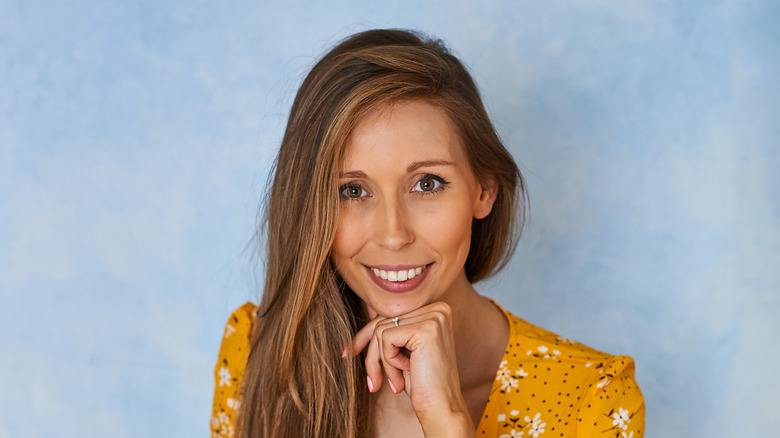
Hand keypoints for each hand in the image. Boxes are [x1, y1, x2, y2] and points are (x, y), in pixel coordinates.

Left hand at [345, 302, 474, 435]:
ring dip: (382, 362)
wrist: (442, 409)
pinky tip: (407, 373)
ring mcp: (433, 318)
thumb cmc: (423, 383)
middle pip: (383, 321)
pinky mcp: (425, 330)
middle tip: (373, 382)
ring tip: (394, 383)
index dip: (366, 335)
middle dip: (372, 353)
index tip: (348, 352)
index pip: (390, 314)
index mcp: (436, 310)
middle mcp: (437, 309)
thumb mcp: (404, 350)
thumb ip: (393, 327)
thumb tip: (368, 308)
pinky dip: (389, 361)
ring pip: (381, 331)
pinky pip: (386, 338)